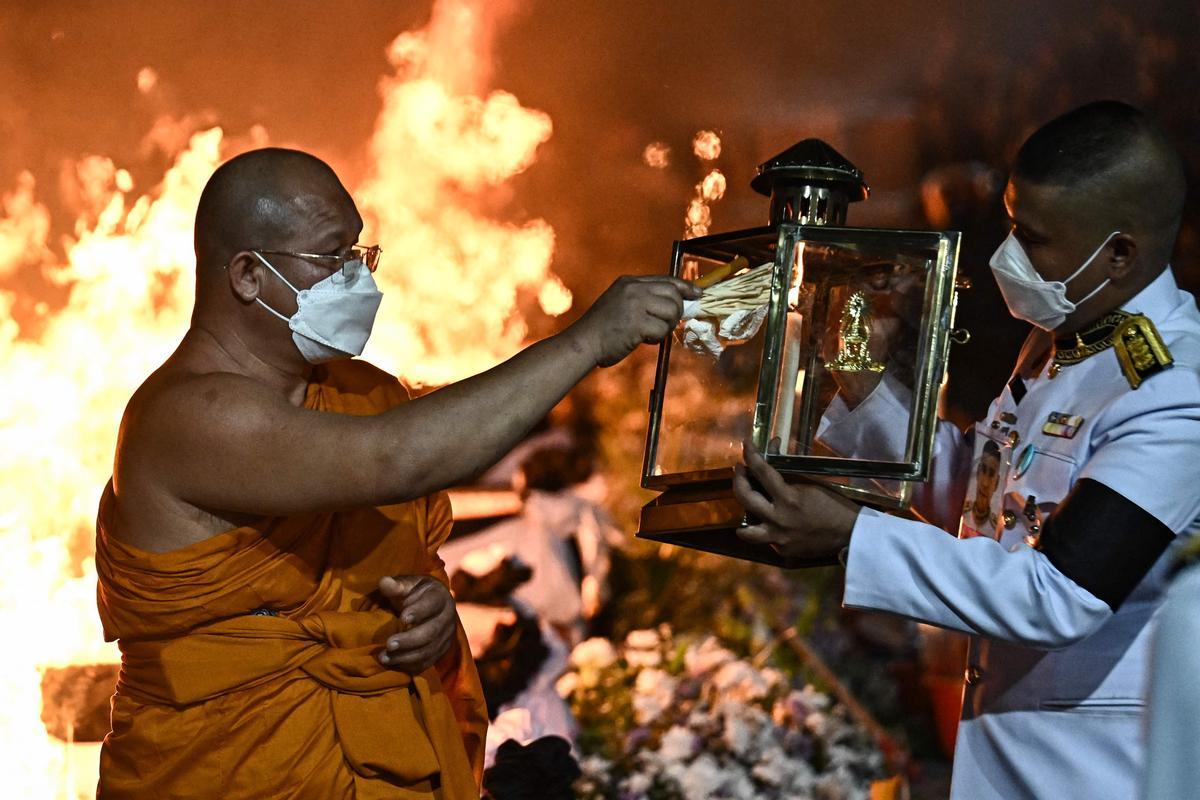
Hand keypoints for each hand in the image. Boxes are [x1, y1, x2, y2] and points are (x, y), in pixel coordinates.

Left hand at [377, 575, 457, 673]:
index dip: (419, 611)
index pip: (433, 604)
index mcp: (439, 596)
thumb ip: (396, 585)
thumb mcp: (406, 585)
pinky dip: (410, 665)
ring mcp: (446, 636)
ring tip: (384, 657)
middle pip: (431, 632)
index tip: (403, 618)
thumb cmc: (413, 593)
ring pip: (429, 650)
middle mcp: (447, 617)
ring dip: (406, 656)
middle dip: (409, 640)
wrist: (429, 606)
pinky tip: (393, 663)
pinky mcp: (441, 651)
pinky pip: (427, 662)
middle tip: (389, 644)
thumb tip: (384, 582)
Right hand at [568, 276, 699, 366]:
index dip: (684, 287)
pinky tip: (643, 340)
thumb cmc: (603, 329)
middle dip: (677, 310)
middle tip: (667, 323)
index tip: (697, 293)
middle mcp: (633, 289)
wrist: (584, 343)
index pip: (665, 280)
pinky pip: (662, 330)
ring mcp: (635, 304)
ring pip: (671, 311)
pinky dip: (656, 338)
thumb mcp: (620, 303)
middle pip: (673, 294)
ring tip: (650, 333)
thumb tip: (675, 304)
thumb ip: (643, 300)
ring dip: (666, 326)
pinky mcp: (637, 322)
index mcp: (629, 282)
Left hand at [733, 439, 860, 558]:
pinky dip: (767, 529)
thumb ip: (789, 471)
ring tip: (746, 507)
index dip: (751, 455)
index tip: (745, 444)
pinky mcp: (783, 552)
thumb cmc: (834, 504)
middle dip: (738, 480)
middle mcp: (778, 519)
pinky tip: (773, 523)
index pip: (762, 472)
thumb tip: (773, 449)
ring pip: (746, 532)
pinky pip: (767, 540)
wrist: (850, 533)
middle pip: (745, 498)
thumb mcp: (812, 483)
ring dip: (743, 516)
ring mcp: (779, 538)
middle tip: (740, 471)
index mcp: (789, 498)